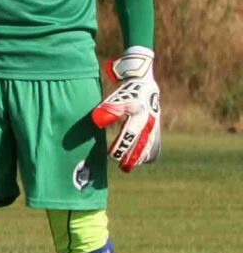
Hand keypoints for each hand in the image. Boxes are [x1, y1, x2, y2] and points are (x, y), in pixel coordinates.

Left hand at [90, 47, 160, 170]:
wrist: (144, 84)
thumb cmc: (127, 92)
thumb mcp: (116, 99)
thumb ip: (108, 111)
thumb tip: (97, 122)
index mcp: (139, 116)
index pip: (129, 135)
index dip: (121, 146)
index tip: (112, 156)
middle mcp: (149, 123)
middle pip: (141, 144)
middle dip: (132, 157)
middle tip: (123, 168)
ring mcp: (154, 126)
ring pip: (149, 145)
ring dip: (140, 156)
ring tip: (131, 166)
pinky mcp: (155, 127)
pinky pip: (155, 143)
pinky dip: (149, 152)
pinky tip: (143, 160)